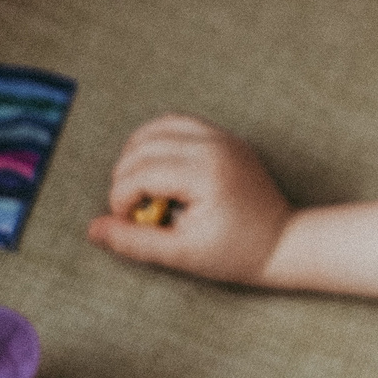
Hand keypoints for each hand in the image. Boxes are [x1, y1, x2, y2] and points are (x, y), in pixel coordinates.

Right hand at [87, 114, 293, 284]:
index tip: (128, 223)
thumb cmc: (237, 252)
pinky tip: (157, 170)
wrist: (283, 242)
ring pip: (158, 126)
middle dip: (125, 178)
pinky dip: (159, 141)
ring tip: (141, 188)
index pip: (140, 173)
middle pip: (143, 146)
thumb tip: (94, 229)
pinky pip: (180, 123)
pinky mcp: (225, 138)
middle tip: (134, 210)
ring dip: (137, 153)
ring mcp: (222, 137)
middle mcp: (214, 145)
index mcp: (205, 173)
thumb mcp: (182, 254)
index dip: (121, 200)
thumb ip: (135, 242)